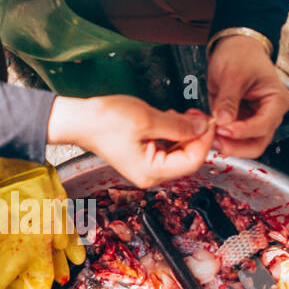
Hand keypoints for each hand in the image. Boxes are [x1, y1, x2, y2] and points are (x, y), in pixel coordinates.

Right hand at [48, 94, 215, 188]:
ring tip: (182, 113)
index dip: (204, 140)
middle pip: (187, 158)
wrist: (80, 119)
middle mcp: (151, 174)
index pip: (192, 161)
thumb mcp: (147, 119)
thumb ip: (179, 125)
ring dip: (185, 133)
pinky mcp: (144, 157)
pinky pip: (168, 147)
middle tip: (197, 113)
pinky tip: (171, 118)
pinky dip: (174, 133)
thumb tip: (202, 126)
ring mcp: (147, 167)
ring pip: (179, 152)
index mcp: (151, 171)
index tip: (209, 120)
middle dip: (196, 136)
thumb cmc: (105, 121)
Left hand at [207, 35, 288, 157]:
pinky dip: (220, 138)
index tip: (222, 128)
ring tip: (208, 134)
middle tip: (214, 139)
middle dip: (235, 146)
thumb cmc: (241, 55)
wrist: (235, 47)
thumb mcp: (232, 74)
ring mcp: (256, 120)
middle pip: (257, 144)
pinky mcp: (242, 122)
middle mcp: (270, 114)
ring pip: (244, 146)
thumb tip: (223, 121)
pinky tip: (207, 129)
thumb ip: (228, 99)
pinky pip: (233, 138)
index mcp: (277, 101)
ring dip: (226, 144)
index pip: (264, 126)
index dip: (242, 131)